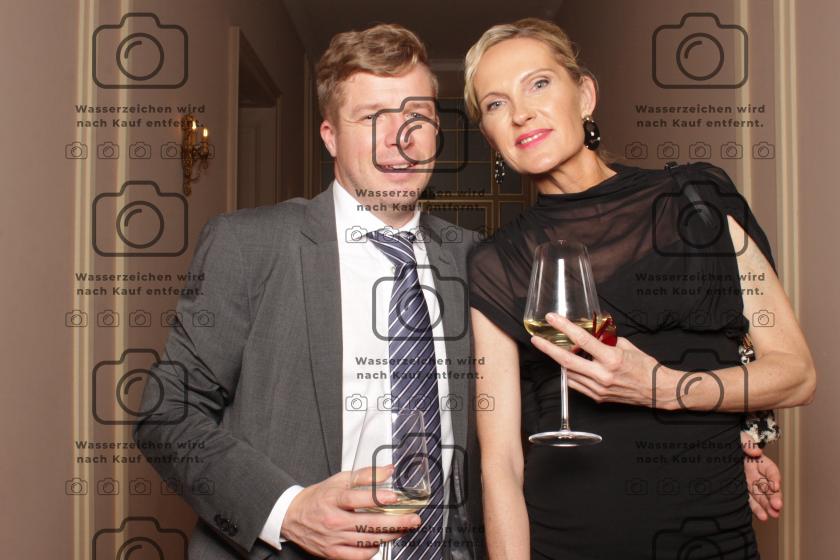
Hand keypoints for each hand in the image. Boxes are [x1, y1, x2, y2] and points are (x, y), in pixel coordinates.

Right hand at [282, 468, 421, 558]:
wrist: (293, 517)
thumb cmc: (319, 497)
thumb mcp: (339, 480)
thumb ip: (365, 475)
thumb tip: (388, 470)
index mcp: (333, 499)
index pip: (356, 498)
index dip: (377, 497)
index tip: (394, 497)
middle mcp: (334, 520)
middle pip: (367, 523)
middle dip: (395, 522)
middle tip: (413, 519)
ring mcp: (333, 539)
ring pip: (367, 540)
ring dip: (390, 535)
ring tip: (404, 528)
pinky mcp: (333, 553)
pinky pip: (359, 555)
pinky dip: (373, 549)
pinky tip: (381, 541)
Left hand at [529, 313, 666, 407]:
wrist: (658, 390)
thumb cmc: (645, 366)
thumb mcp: (627, 346)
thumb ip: (606, 340)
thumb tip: (592, 333)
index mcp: (611, 359)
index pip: (582, 340)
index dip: (564, 327)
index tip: (552, 318)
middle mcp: (602, 375)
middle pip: (567, 361)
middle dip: (549, 349)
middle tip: (537, 340)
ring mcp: (598, 388)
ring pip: (569, 374)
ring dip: (561, 362)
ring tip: (557, 351)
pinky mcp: (598, 397)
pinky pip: (576, 385)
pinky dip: (571, 374)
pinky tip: (571, 366)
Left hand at [741, 432, 782, 520]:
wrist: (719, 449)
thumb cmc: (733, 443)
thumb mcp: (739, 438)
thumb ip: (747, 443)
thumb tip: (757, 452)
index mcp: (760, 462)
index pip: (770, 471)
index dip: (774, 478)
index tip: (775, 485)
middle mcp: (757, 475)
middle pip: (769, 487)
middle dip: (774, 497)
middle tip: (777, 506)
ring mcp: (750, 484)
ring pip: (761, 497)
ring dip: (768, 506)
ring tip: (774, 515)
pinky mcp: (741, 490)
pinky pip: (749, 500)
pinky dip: (756, 509)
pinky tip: (762, 517)